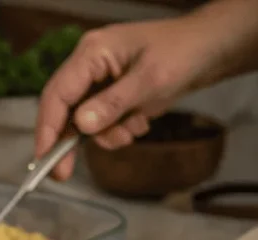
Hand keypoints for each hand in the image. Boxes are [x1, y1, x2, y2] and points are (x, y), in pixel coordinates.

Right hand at [35, 17, 213, 179]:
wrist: (213, 48)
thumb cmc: (185, 53)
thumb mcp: (151, 80)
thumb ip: (113, 103)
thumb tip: (81, 126)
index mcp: (92, 53)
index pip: (57, 94)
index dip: (47, 127)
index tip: (43, 158)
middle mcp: (89, 66)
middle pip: (64, 110)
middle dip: (69, 141)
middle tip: (63, 174)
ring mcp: (99, 80)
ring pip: (84, 121)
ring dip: (107, 134)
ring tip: (135, 128)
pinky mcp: (111, 93)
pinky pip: (102, 121)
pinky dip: (119, 129)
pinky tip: (140, 120)